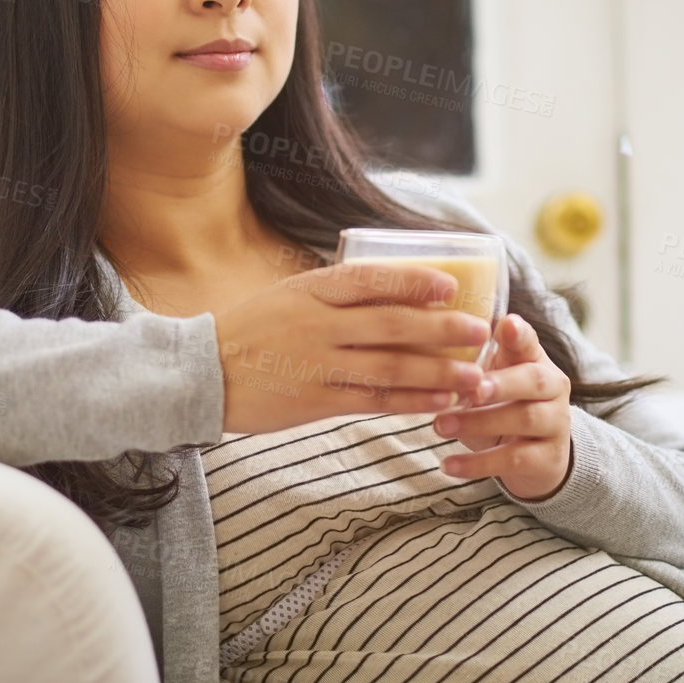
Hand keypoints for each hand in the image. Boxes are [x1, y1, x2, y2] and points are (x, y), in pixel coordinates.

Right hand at [212, 262, 491, 435]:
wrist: (203, 374)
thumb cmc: (252, 330)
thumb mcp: (289, 295)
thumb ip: (334, 294)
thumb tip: (394, 289)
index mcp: (310, 291)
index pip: (369, 280)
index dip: (412, 282)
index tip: (449, 285)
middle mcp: (317, 325)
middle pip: (390, 325)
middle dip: (441, 329)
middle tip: (480, 330)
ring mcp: (317, 364)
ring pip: (389, 367)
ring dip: (437, 372)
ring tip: (475, 375)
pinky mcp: (315, 401)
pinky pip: (372, 400)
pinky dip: (409, 401)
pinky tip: (439, 402)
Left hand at [432, 313, 572, 500]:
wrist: (536, 457)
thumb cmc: (503, 407)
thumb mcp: (492, 381)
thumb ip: (474, 362)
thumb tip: (429, 341)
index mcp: (536, 360)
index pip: (530, 342)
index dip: (519, 333)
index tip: (505, 323)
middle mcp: (553, 388)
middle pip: (533, 380)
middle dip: (501, 383)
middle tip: (469, 389)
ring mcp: (555, 424)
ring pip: (524, 419)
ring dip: (479, 422)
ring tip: (440, 427)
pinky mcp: (548, 459)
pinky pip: (514, 460)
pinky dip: (478, 463)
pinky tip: (448, 465)